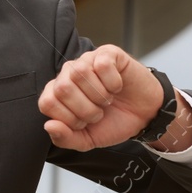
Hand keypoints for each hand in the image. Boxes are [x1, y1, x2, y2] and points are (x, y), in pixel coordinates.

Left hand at [40, 45, 187, 150]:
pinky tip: (118, 86)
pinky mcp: (107, 53)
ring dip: (100, 96)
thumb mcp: (87, 139)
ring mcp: (88, 60)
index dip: (68, 119)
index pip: (47, 103)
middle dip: (85, 110)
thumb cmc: (113, 122)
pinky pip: (102, 65)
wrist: (144, 115)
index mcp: (58, 93)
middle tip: (99, 112)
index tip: (84, 123)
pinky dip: (114, 83)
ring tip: (108, 99)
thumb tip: (48, 125)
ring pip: (80, 74)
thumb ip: (65, 138)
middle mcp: (69, 73)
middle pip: (62, 88)